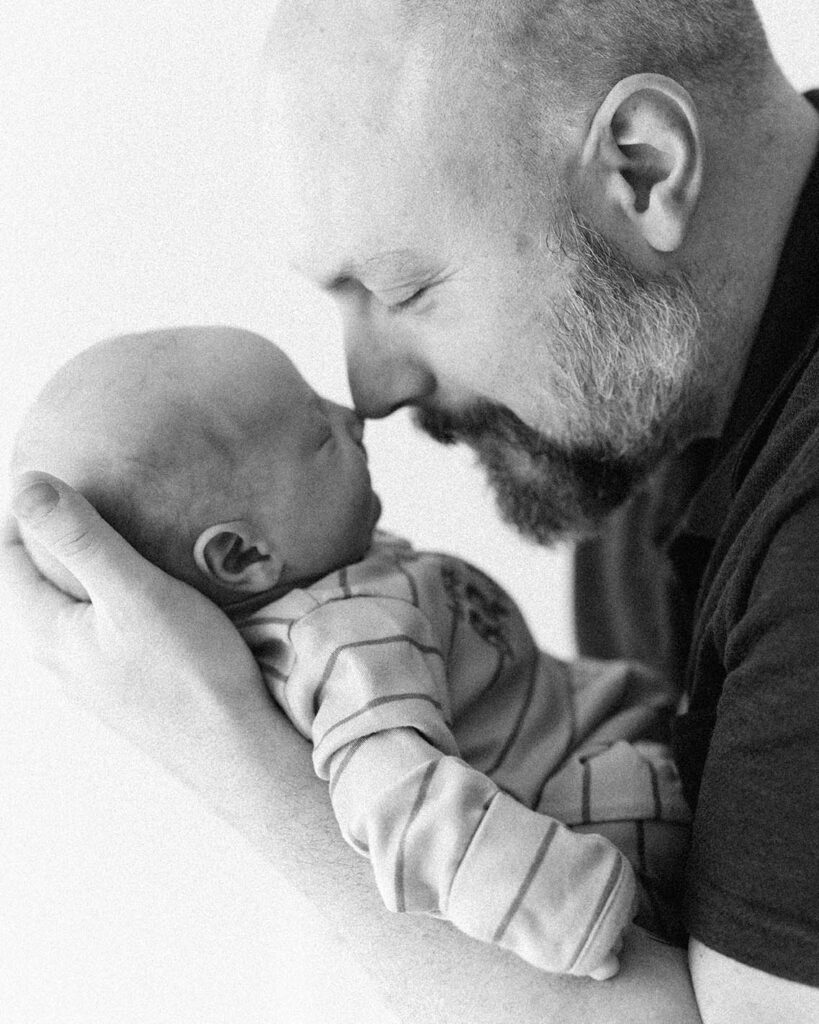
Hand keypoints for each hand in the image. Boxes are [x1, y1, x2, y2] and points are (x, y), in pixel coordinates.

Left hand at [2, 471, 269, 779]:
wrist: (236, 746)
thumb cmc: (189, 671)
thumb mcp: (134, 593)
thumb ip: (80, 539)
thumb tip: (24, 485)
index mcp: (47, 632)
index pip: (4, 557)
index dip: (22, 512)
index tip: (61, 476)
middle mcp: (59, 657)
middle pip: (35, 580)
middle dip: (55, 535)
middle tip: (94, 493)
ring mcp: (92, 675)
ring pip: (70, 604)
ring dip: (86, 566)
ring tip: (123, 531)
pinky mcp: (125, 683)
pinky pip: (100, 625)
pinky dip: (111, 594)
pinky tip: (148, 586)